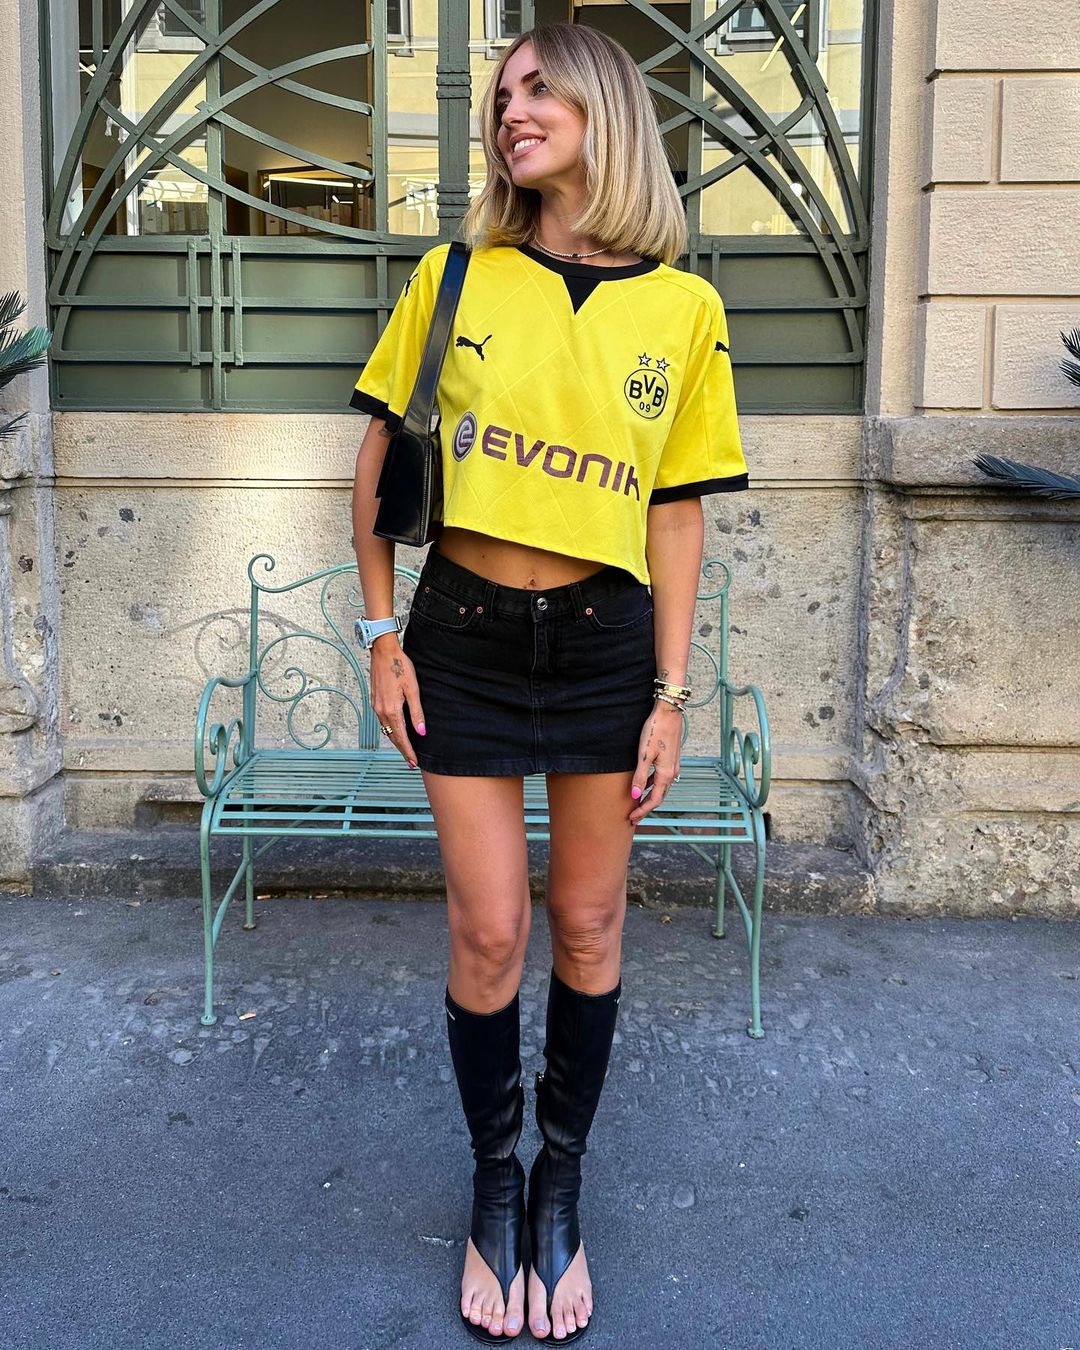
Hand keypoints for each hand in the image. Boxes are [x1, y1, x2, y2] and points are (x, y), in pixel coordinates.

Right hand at [370, 636, 425, 767]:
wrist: (383, 652)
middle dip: (402, 750)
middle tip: (411, 762)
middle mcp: (381, 711)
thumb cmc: (400, 666)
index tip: (414, 762)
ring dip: (396, 741)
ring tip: (406, 750)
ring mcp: (376, 706)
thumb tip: (421, 732)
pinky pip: (383, 721)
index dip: (408, 751)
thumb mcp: (413, 689)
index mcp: (392, 710)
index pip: (401, 737)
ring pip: (387, 730)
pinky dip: (390, 730)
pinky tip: (396, 732)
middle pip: (392, 737)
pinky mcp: (375, 701)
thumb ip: (417, 712)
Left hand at [629, 700, 681, 824]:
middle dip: (646, 808)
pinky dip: (653, 785)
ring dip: (650, 797)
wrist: (669, 712)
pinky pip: (662, 778)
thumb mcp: (644, 754)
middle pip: (659, 796)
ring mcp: (673, 765)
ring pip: (661, 788)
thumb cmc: (655, 730)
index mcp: (665, 774)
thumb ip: (639, 776)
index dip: (643, 811)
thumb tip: (635, 796)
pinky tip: (645, 783)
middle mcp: (672, 772)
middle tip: (634, 817)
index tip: (632, 818)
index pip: (654, 800)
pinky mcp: (671, 758)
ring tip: (638, 803)